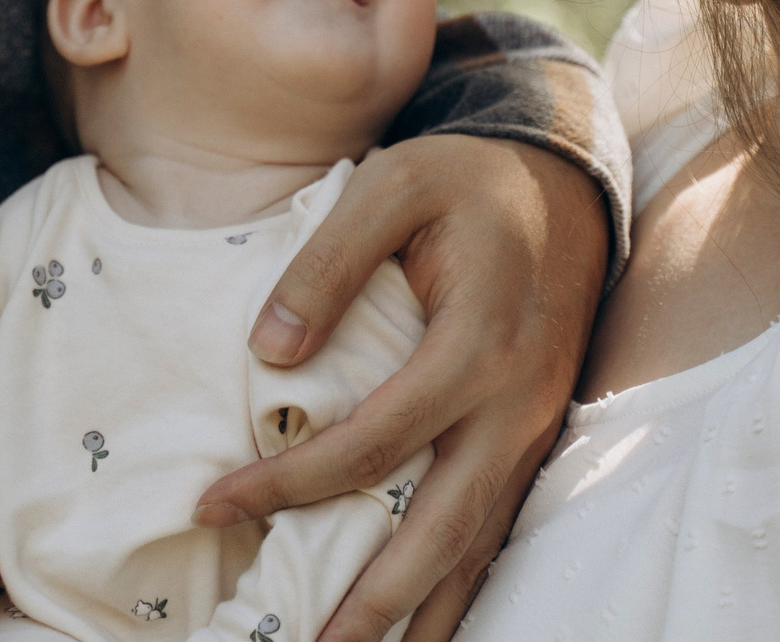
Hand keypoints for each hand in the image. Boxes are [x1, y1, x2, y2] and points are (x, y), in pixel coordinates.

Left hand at [194, 134, 608, 641]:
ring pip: (477, 547)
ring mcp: (533, 431)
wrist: (564, 184)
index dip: (290, 482)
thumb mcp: (392, 185)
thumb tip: (267, 353)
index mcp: (478, 343)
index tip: (214, 503)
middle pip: (443, 530)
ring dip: (419, 615)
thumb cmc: (465, 181)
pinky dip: (455, 585)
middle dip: (373, 603)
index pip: (374, 441)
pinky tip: (414, 620)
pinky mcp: (534, 440)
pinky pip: (495, 529)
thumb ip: (327, 262)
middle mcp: (515, 404)